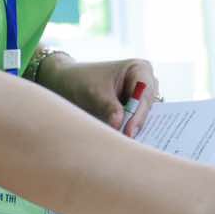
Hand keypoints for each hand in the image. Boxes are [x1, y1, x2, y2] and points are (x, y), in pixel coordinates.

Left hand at [38, 56, 158, 134]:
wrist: (67, 82)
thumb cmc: (81, 80)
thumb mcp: (95, 93)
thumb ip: (110, 108)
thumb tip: (120, 125)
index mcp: (139, 69)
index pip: (145, 94)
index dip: (139, 114)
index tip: (129, 132)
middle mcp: (145, 82)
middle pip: (147, 107)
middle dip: (137, 123)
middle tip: (128, 141)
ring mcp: (140, 97)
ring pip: (144, 117)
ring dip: (134, 129)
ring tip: (126, 144)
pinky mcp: (133, 110)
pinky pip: (135, 123)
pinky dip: (128, 131)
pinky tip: (122, 142)